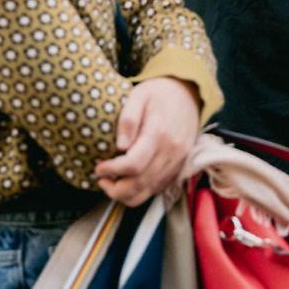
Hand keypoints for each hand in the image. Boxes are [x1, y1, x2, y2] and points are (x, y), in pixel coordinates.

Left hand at [95, 77, 199, 205]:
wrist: (189, 94)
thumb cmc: (160, 94)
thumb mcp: (140, 95)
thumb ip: (128, 119)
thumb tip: (120, 146)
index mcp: (159, 133)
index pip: (133, 165)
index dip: (112, 170)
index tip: (99, 167)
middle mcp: (171, 151)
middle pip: (140, 184)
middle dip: (115, 189)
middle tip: (101, 179)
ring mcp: (177, 161)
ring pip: (148, 192)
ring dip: (126, 194)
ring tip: (111, 183)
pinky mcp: (179, 167)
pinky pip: (158, 189)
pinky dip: (140, 192)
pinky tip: (129, 181)